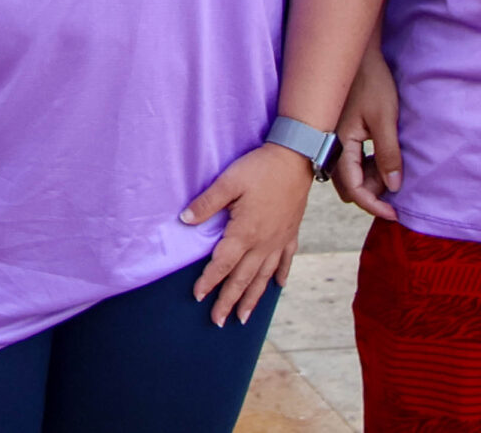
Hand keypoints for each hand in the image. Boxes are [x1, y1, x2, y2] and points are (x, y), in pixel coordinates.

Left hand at [180, 143, 311, 327]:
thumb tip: (184, 219)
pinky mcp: (291, 233)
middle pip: (242, 279)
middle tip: (218, 322)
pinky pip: (286, 261)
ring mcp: (279, 240)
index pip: (222, 264)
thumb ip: (206, 203)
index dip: (209, 281)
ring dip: (252, 298)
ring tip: (244, 318)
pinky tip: (277, 287)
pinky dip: (280, 276)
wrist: (296, 158)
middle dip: (229, 302)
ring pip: (264, 277)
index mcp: (245, 232)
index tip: (197, 297)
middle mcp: (263, 243)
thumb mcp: (228, 181)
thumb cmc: (260, 168)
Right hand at [331, 43, 400, 220]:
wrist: (358, 55)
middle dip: (373, 194)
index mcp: (340, 145)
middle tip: (397, 185)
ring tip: (394, 169)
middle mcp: (332, 146)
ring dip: (371, 180)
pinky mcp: (340, 134)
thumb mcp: (385, 119)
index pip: (354, 189)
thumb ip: (388, 154)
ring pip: (351, 175)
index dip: (374, 205)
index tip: (395, 214)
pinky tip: (384, 157)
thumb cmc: (372, 83)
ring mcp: (334, 141)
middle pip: (350, 187)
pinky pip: (352, 161)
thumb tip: (393, 187)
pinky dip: (368, 166)